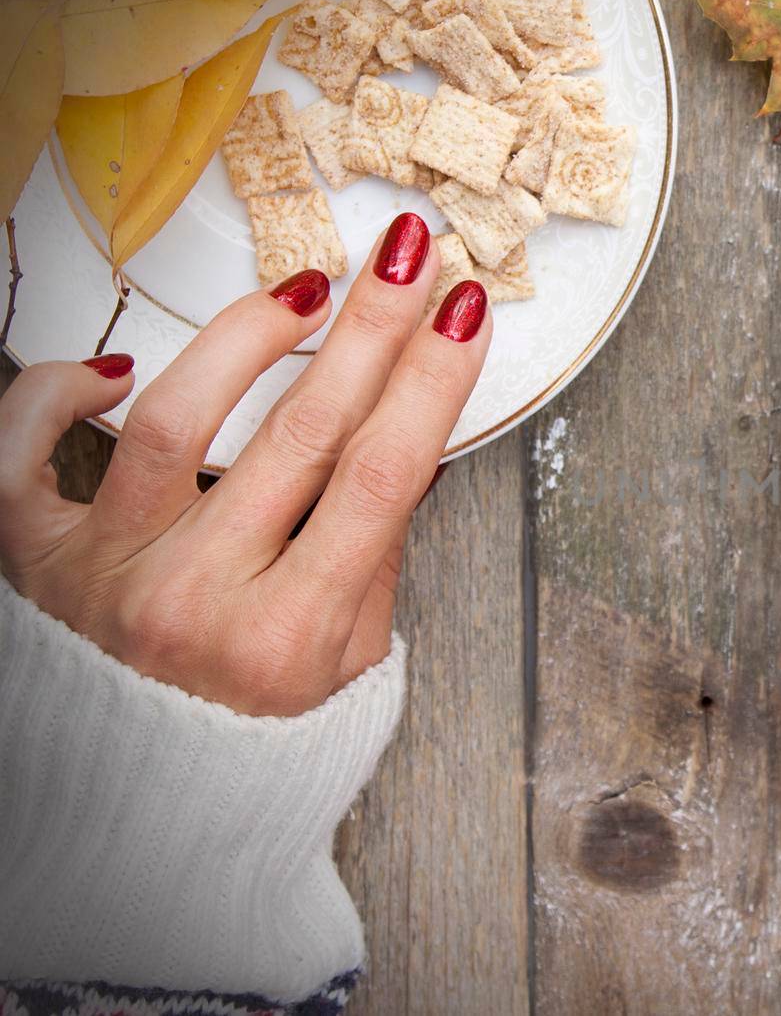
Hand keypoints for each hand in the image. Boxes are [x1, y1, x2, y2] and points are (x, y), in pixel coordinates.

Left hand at [0, 214, 491, 716]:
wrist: (135, 800)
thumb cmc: (248, 731)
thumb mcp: (345, 664)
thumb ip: (373, 558)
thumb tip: (408, 443)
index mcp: (285, 639)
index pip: (380, 480)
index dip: (430, 384)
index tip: (464, 312)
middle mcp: (192, 604)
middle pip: (301, 434)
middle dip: (371, 328)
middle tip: (405, 252)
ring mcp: (105, 576)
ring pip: (172, 420)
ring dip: (248, 338)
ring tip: (300, 294)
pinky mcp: (32, 559)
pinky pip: (22, 451)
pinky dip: (53, 392)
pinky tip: (110, 367)